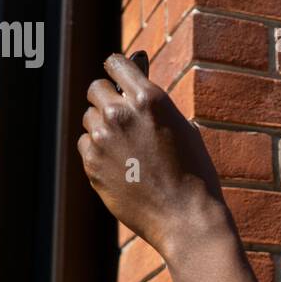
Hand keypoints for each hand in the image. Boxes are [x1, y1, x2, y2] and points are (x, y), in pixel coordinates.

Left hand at [77, 52, 227, 257]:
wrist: (185, 217)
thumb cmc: (194, 173)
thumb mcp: (182, 129)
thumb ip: (154, 108)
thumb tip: (132, 93)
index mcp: (149, 98)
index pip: (116, 64)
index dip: (117, 68)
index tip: (116, 74)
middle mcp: (121, 114)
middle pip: (95, 89)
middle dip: (106, 97)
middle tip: (120, 113)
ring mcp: (103, 140)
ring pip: (89, 118)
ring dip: (102, 126)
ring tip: (126, 145)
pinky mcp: (92, 165)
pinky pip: (85, 145)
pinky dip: (98, 150)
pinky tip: (120, 164)